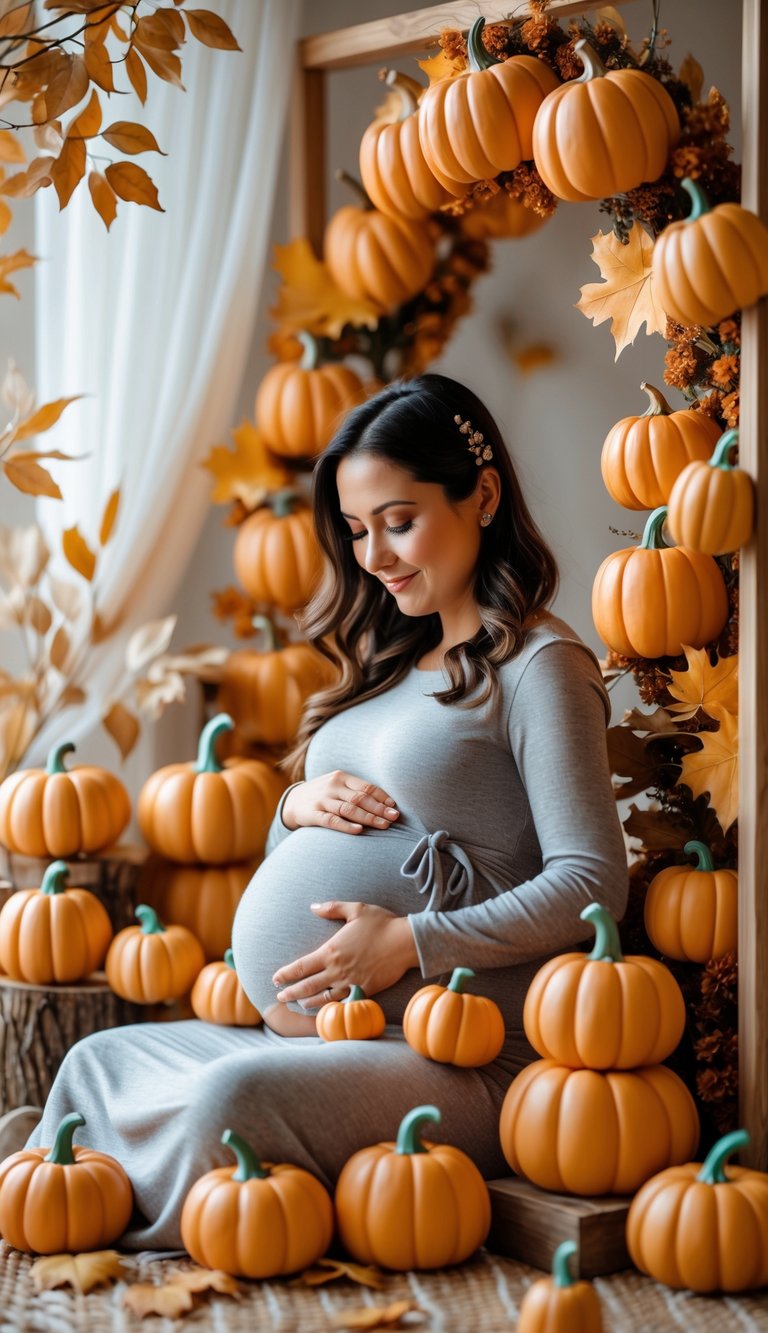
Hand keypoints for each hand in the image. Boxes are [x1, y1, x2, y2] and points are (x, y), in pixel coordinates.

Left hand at [272, 901, 418, 1008]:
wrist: (406, 942)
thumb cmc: (382, 923)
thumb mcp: (356, 909)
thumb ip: (332, 908)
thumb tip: (313, 907)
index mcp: (331, 951)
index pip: (301, 966)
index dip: (286, 974)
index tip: (275, 978)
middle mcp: (337, 970)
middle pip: (307, 986)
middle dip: (291, 992)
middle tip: (280, 996)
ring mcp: (351, 982)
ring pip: (323, 998)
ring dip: (308, 1002)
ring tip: (299, 1004)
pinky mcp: (365, 990)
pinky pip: (343, 1002)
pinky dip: (331, 1007)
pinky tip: (326, 1008)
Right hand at [282, 771, 399, 834]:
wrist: (293, 801)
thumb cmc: (324, 795)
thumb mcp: (338, 786)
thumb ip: (356, 791)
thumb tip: (386, 804)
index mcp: (341, 777)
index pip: (366, 786)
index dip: (381, 796)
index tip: (394, 806)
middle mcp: (332, 786)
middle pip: (360, 798)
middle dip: (379, 808)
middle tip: (394, 817)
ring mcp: (322, 800)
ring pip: (348, 809)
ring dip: (368, 818)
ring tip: (383, 825)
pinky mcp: (312, 814)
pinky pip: (331, 821)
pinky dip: (346, 826)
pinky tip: (359, 831)